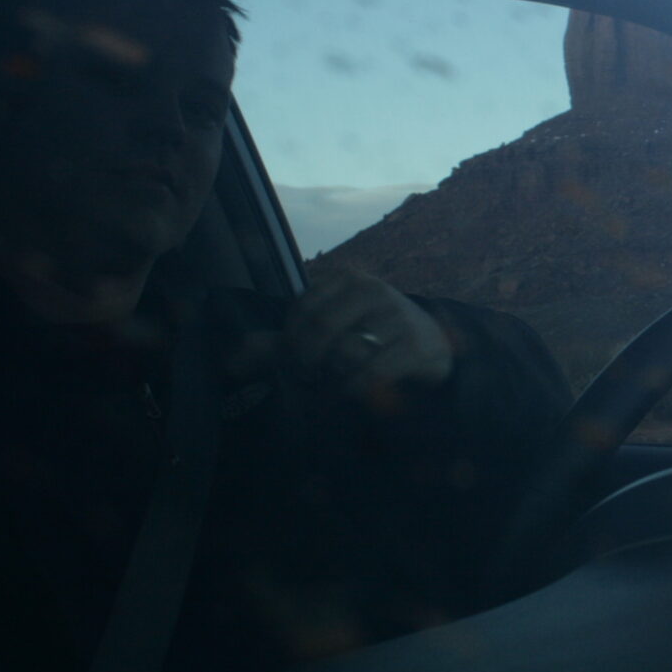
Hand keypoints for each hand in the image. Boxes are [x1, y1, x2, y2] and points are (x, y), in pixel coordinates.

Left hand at [282, 270, 455, 399]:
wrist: (433, 344)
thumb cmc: (371, 334)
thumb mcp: (334, 327)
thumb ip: (286, 341)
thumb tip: (238, 357)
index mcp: (349, 279)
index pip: (303, 308)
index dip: (291, 339)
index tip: (293, 360)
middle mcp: (374, 290)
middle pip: (321, 328)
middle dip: (307, 359)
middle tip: (308, 377)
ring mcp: (397, 316)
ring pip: (346, 352)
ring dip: (332, 376)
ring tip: (330, 385)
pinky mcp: (414, 346)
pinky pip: (370, 374)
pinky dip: (354, 389)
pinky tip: (350, 392)